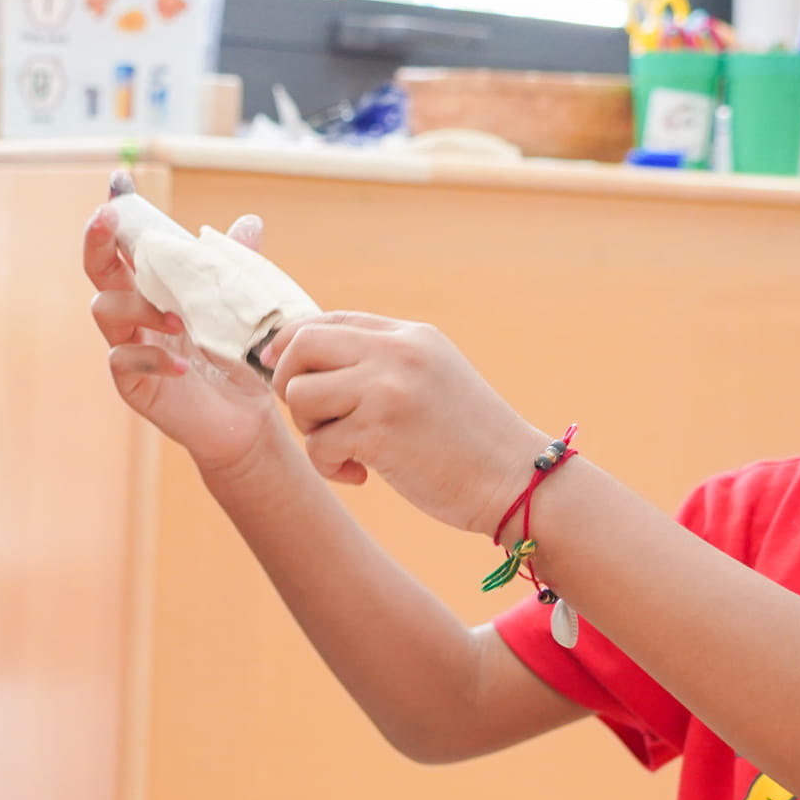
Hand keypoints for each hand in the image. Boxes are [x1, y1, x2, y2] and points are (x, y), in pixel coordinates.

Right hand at [84, 201, 285, 474]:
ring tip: (178, 320)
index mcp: (154, 288)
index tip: (118, 183)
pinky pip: (122, 360)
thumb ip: (235, 267)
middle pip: (98, 268)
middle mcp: (134, 313)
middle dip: (97, 240)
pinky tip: (184, 365)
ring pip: (104, 309)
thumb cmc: (234, 359)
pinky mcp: (131, 383)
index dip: (118, 214)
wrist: (244, 417)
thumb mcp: (237, 309)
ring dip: (138, 306)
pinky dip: (153, 357)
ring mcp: (128, 345)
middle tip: (105, 218)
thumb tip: (249, 221)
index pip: (127, 245)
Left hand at [263, 314, 547, 534]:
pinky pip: (317, 443)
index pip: (327, 319)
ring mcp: (388, 389)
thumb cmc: (469, 440)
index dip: (293, 345)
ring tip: (345, 448)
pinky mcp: (380, 432)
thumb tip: (305, 354)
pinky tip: (360, 476)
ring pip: (298, 394)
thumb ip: (382, 361)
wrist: (516, 480)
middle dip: (288, 383)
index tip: (282, 370)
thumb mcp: (432, 378)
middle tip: (313, 418)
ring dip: (309, 429)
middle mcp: (397, 352)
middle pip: (300, 345)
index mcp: (410, 334)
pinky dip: (329, 467)